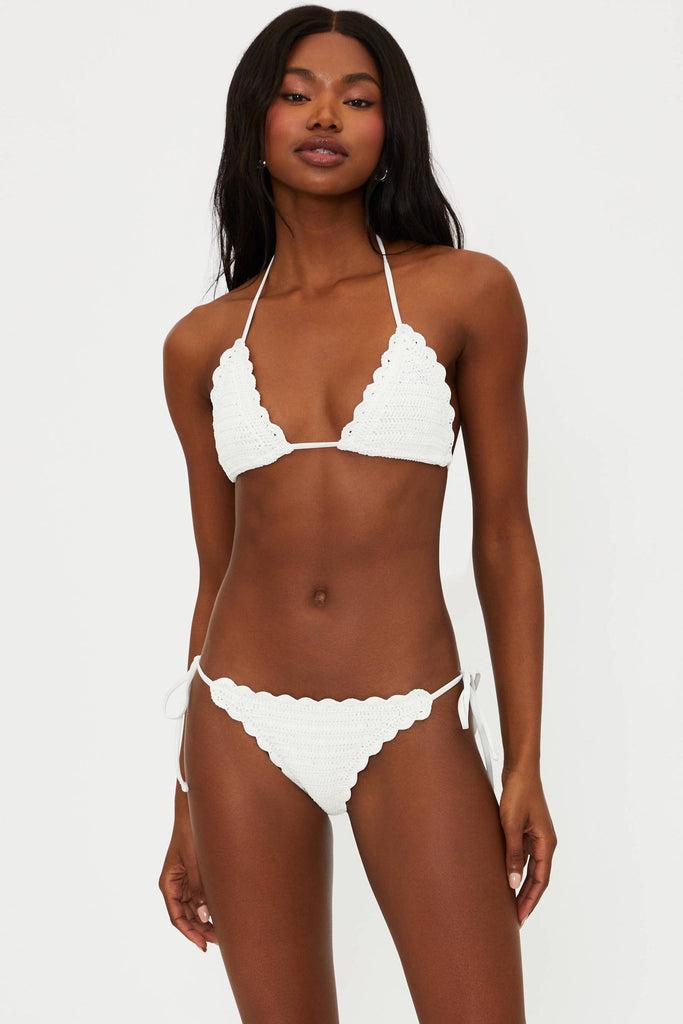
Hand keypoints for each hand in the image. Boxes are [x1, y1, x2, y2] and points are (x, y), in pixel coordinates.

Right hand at [159, 816, 216, 951]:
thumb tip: (205, 916)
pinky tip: (220, 914)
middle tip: (219, 941)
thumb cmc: (190, 834)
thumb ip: (199, 889)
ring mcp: (184, 881)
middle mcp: (175, 885)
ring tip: (222, 933)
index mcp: (168, 884)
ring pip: (194, 908)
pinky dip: (208, 906)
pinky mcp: (194, 875)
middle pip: (186, 915)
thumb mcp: (194, 863)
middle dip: (200, 930)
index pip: (177, 917)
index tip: (203, 945)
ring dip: (205, 920)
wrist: (194, 813)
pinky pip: (200, 897)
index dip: (189, 933)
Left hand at [499, 766, 556, 926]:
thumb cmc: (519, 792)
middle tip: (515, 919)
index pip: (541, 881)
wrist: (520, 769)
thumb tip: (513, 882)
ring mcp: (536, 837)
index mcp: (547, 843)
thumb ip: (513, 853)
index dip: (530, 900)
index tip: (520, 918)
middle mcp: (544, 842)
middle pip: (537, 878)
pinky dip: (516, 869)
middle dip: (526, 899)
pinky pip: (523, 856)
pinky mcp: (526, 830)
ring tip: (509, 903)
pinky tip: (505, 877)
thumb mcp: (512, 824)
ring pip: (530, 868)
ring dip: (521, 886)